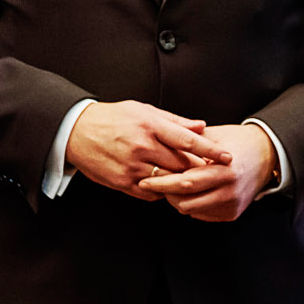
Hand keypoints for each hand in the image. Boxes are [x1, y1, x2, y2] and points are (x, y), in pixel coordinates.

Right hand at [65, 101, 230, 199]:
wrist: (76, 132)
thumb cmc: (113, 118)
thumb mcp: (143, 110)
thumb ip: (174, 121)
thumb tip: (202, 127)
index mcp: (150, 125)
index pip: (188, 141)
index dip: (210, 151)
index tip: (228, 157)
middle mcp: (142, 146)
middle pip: (181, 164)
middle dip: (196, 169)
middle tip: (207, 170)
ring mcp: (132, 166)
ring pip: (168, 181)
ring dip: (180, 182)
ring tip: (187, 180)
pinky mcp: (122, 182)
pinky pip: (151, 193)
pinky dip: (161, 191)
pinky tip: (162, 184)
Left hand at [138, 124, 276, 221]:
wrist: (266, 154)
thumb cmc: (237, 141)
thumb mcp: (213, 136)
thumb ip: (188, 142)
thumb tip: (158, 147)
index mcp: (225, 170)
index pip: (186, 182)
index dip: (162, 183)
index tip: (144, 180)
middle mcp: (230, 190)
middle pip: (185, 201)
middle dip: (165, 193)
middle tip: (151, 184)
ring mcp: (232, 204)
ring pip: (191, 210)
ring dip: (176, 199)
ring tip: (170, 185)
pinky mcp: (232, 214)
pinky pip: (201, 214)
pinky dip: (190, 204)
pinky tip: (187, 192)